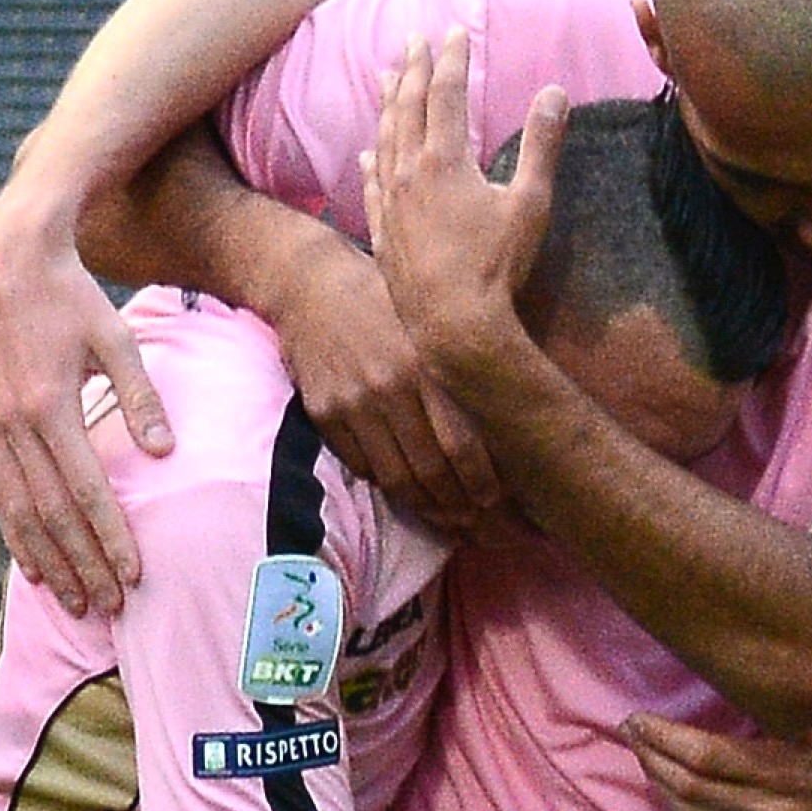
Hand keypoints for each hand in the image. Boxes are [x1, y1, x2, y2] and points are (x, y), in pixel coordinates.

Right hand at [0, 182, 169, 613]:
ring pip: (19, 512)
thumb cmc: (71, 299)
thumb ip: (140, 398)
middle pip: (52, 514)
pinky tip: (35, 567)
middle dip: (83, 565)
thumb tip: (165, 454)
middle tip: (110, 607)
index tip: (134, 575)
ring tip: (77, 602)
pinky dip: (16, 535)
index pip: (86, 490)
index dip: (110, 537)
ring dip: (49, 562)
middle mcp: (13, 424)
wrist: (3, 264)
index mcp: (50, 404)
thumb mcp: (116, 337)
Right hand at [257, 225, 502, 534]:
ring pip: (396, 478)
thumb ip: (457, 370)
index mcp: (424, 363)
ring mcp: (352, 404)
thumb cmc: (384, 299)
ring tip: (452, 523)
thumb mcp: (429, 323)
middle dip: (461, 509)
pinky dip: (390, 487)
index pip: (462, 444)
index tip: (501, 504)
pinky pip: (363, 467)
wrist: (310, 282)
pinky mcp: (325, 414)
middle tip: (483, 528)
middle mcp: (389, 387)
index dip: (483, 484)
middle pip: (430, 471)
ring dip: (428, 509)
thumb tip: (500, 426)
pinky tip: (411, 496)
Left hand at [364, 34, 562, 386]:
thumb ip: (541, 145)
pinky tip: (367, 153)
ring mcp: (390, 203)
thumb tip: (555, 92)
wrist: (453, 326)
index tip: (455, 31)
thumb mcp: (530, 204)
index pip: (446, 93)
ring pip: (383, 139)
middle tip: (414, 39)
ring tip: (387, 77)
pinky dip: (370, 160)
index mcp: (445, 159)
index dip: (452, 58)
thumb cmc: (497, 267)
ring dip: (388, 104)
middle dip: (414, 69)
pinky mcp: (382, 233)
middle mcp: (409, 172)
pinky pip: (370, 185)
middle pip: (407, 107)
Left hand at [625, 695, 811, 810]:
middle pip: (692, 790)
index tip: (637, 719)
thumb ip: (786, 717)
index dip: (666, 739)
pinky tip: (674, 783)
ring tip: (641, 752)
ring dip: (663, 782)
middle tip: (628, 730)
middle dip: (653, 759)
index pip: (708, 759)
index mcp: (789, 779)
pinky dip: (689, 804)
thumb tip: (739, 698)